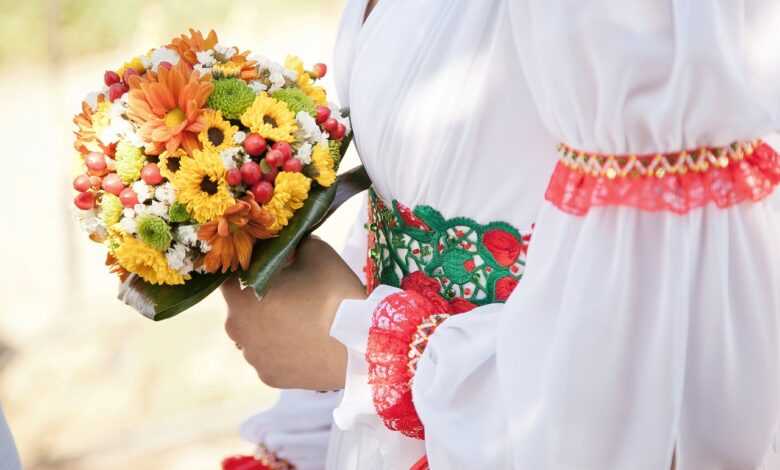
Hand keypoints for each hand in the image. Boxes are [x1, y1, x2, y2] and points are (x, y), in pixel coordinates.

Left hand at [221, 237, 365, 389]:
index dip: (252, 268)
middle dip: (260, 298)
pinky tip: (304, 343)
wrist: (361, 345)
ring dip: (269, 326)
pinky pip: (269, 357)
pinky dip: (281, 349)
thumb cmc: (336, 295)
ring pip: (254, 334)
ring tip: (302, 321)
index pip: (232, 275)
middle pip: (242, 307)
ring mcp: (253, 357)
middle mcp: (238, 330)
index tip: (274, 267)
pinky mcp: (270, 378)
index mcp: (241, 296)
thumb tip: (288, 242)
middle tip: (293, 293)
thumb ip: (294, 242)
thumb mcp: (317, 252)